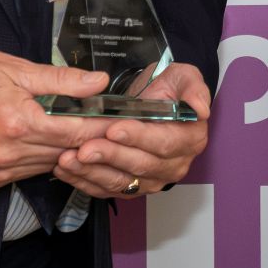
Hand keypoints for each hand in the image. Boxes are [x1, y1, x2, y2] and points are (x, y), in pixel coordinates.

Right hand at [0, 44, 111, 186]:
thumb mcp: (15, 67)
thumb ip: (61, 80)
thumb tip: (97, 83)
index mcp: (18, 123)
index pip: (75, 132)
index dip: (102, 127)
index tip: (122, 120)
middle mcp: (8, 152)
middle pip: (67, 152)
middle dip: (90, 139)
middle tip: (110, 124)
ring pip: (51, 164)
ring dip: (69, 150)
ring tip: (83, 130)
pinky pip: (30, 171)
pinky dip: (44, 156)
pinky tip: (49, 139)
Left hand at [54, 62, 212, 198]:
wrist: (150, 99)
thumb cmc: (166, 88)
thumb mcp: (184, 77)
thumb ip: (194, 89)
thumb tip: (201, 109)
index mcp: (190, 140)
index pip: (164, 143)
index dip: (139, 138)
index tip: (114, 128)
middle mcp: (174, 165)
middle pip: (141, 165)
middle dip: (110, 156)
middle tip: (85, 147)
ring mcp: (152, 180)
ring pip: (121, 182)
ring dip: (93, 172)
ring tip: (69, 159)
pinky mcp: (131, 188)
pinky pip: (106, 189)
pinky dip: (84, 181)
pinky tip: (66, 170)